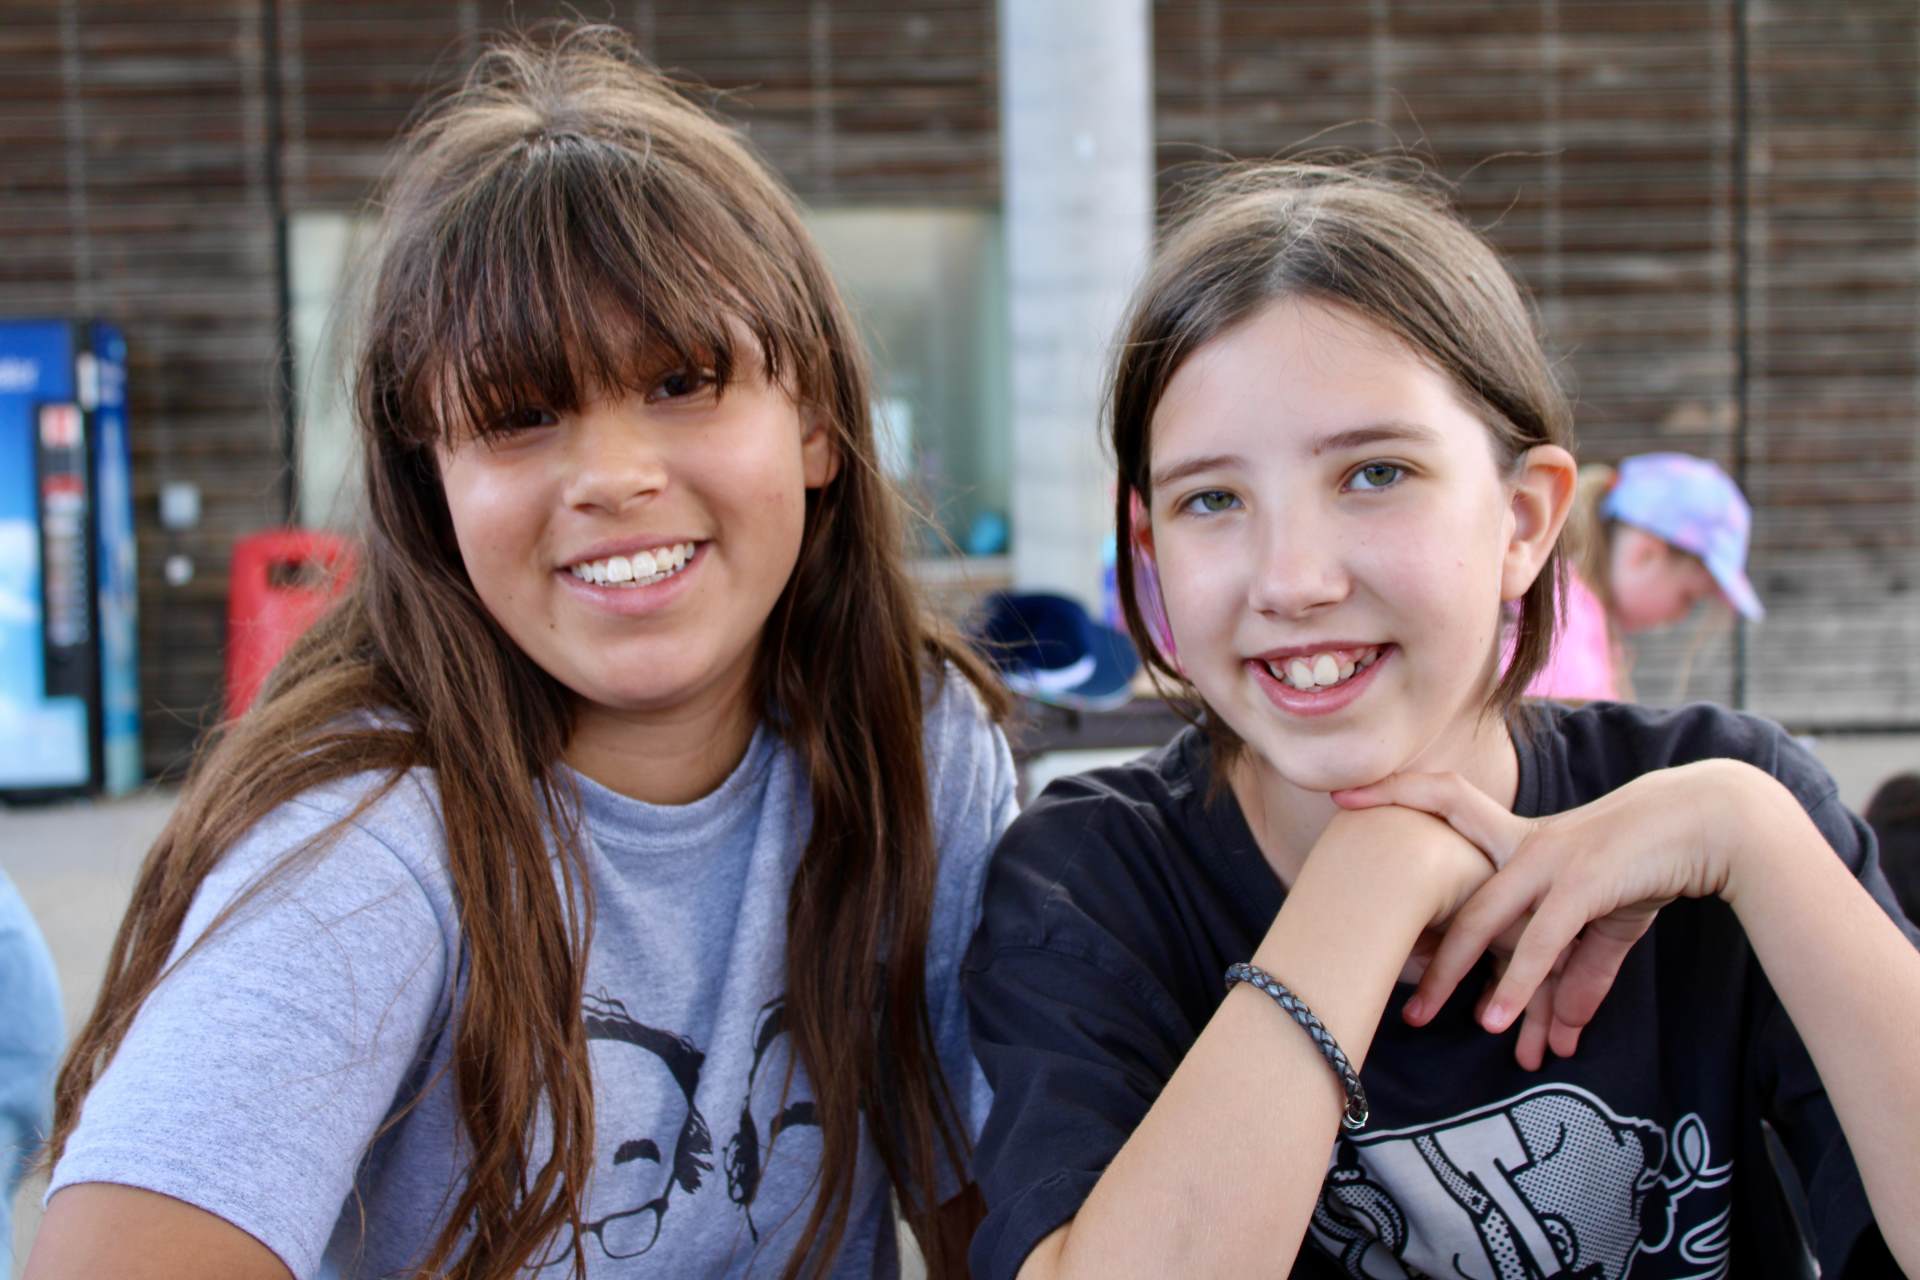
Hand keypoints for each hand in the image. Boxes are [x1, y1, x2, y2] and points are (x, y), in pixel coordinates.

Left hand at [1332, 762, 1742, 1067]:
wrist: (1706, 822)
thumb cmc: (1645, 862)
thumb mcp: (1605, 918)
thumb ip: (1580, 974)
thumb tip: (1562, 1029)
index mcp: (1518, 839)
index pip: (1443, 798)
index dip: (1392, 792)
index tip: (1341, 796)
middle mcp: (1522, 846)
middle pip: (1451, 897)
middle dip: (1419, 948)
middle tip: (1388, 995)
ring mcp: (1549, 864)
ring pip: (1484, 923)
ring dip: (1455, 977)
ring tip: (1424, 1021)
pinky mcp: (1581, 886)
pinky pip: (1539, 942)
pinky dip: (1518, 984)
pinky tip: (1498, 1021)